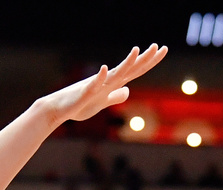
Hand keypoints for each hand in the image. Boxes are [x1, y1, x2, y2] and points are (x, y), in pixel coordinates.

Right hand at [40, 44, 167, 124]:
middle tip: (159, 46)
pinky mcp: (85, 92)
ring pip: (115, 74)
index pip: (136, 70)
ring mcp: (97, 85)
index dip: (150, 61)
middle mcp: (107, 81)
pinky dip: (100, 77)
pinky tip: (105, 69)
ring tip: (136, 50)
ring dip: (126, 63)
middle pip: (130, 69)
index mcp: (113, 83)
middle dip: (145, 59)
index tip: (163, 49)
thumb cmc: (80, 105)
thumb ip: (115, 96)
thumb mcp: (103, 103)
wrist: (59, 109)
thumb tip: (128, 90)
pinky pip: (93, 84)